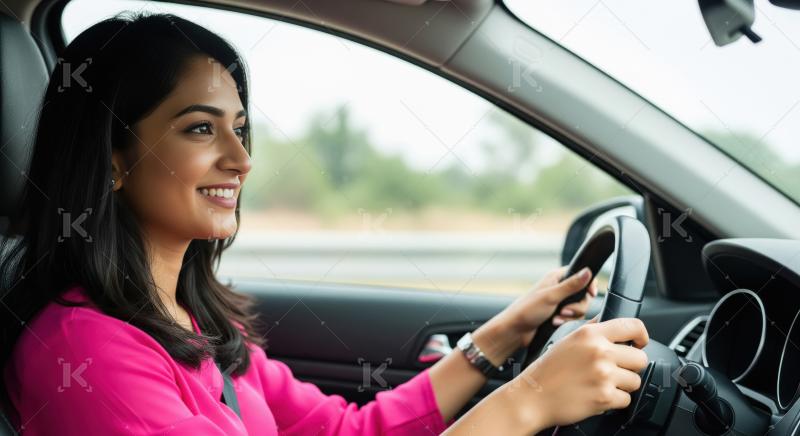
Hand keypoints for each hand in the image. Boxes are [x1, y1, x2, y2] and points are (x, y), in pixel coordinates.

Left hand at [496, 266, 597, 348]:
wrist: (516, 330)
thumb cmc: (527, 310)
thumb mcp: (551, 296)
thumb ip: (571, 285)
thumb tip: (587, 271)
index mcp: (556, 277)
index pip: (581, 275)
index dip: (588, 284)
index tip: (591, 293)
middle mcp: (559, 289)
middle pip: (583, 296)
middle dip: (576, 306)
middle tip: (564, 311)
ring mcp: (560, 303)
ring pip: (580, 309)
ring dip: (570, 316)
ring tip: (556, 319)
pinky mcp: (559, 316)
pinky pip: (573, 319)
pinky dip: (566, 322)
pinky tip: (555, 324)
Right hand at [501, 317, 649, 430]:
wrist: (533, 396)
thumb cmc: (548, 370)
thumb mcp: (567, 339)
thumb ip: (592, 330)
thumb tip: (612, 323)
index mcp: (590, 334)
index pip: (633, 327)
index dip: (642, 336)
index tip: (640, 343)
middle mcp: (599, 351)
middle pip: (640, 358)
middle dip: (630, 367)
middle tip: (614, 370)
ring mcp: (603, 374)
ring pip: (635, 381)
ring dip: (622, 385)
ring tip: (601, 384)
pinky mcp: (604, 396)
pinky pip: (626, 400)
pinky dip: (614, 401)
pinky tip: (596, 395)